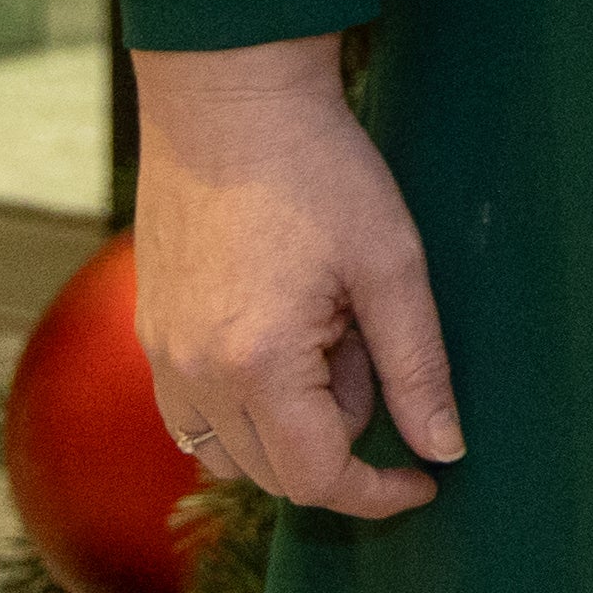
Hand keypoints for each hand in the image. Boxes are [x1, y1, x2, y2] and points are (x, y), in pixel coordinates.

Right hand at [130, 38, 466, 517]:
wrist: (229, 99)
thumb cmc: (319, 171)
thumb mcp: (391, 266)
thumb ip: (417, 368)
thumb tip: (443, 450)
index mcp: (256, 366)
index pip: (317, 479)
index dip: (379, 493)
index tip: (426, 480)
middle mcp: (193, 376)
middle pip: (274, 472)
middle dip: (341, 440)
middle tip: (371, 346)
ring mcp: (161, 356)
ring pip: (229, 450)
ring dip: (290, 427)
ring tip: (331, 332)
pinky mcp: (149, 333)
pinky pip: (193, 414)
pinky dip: (246, 406)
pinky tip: (287, 334)